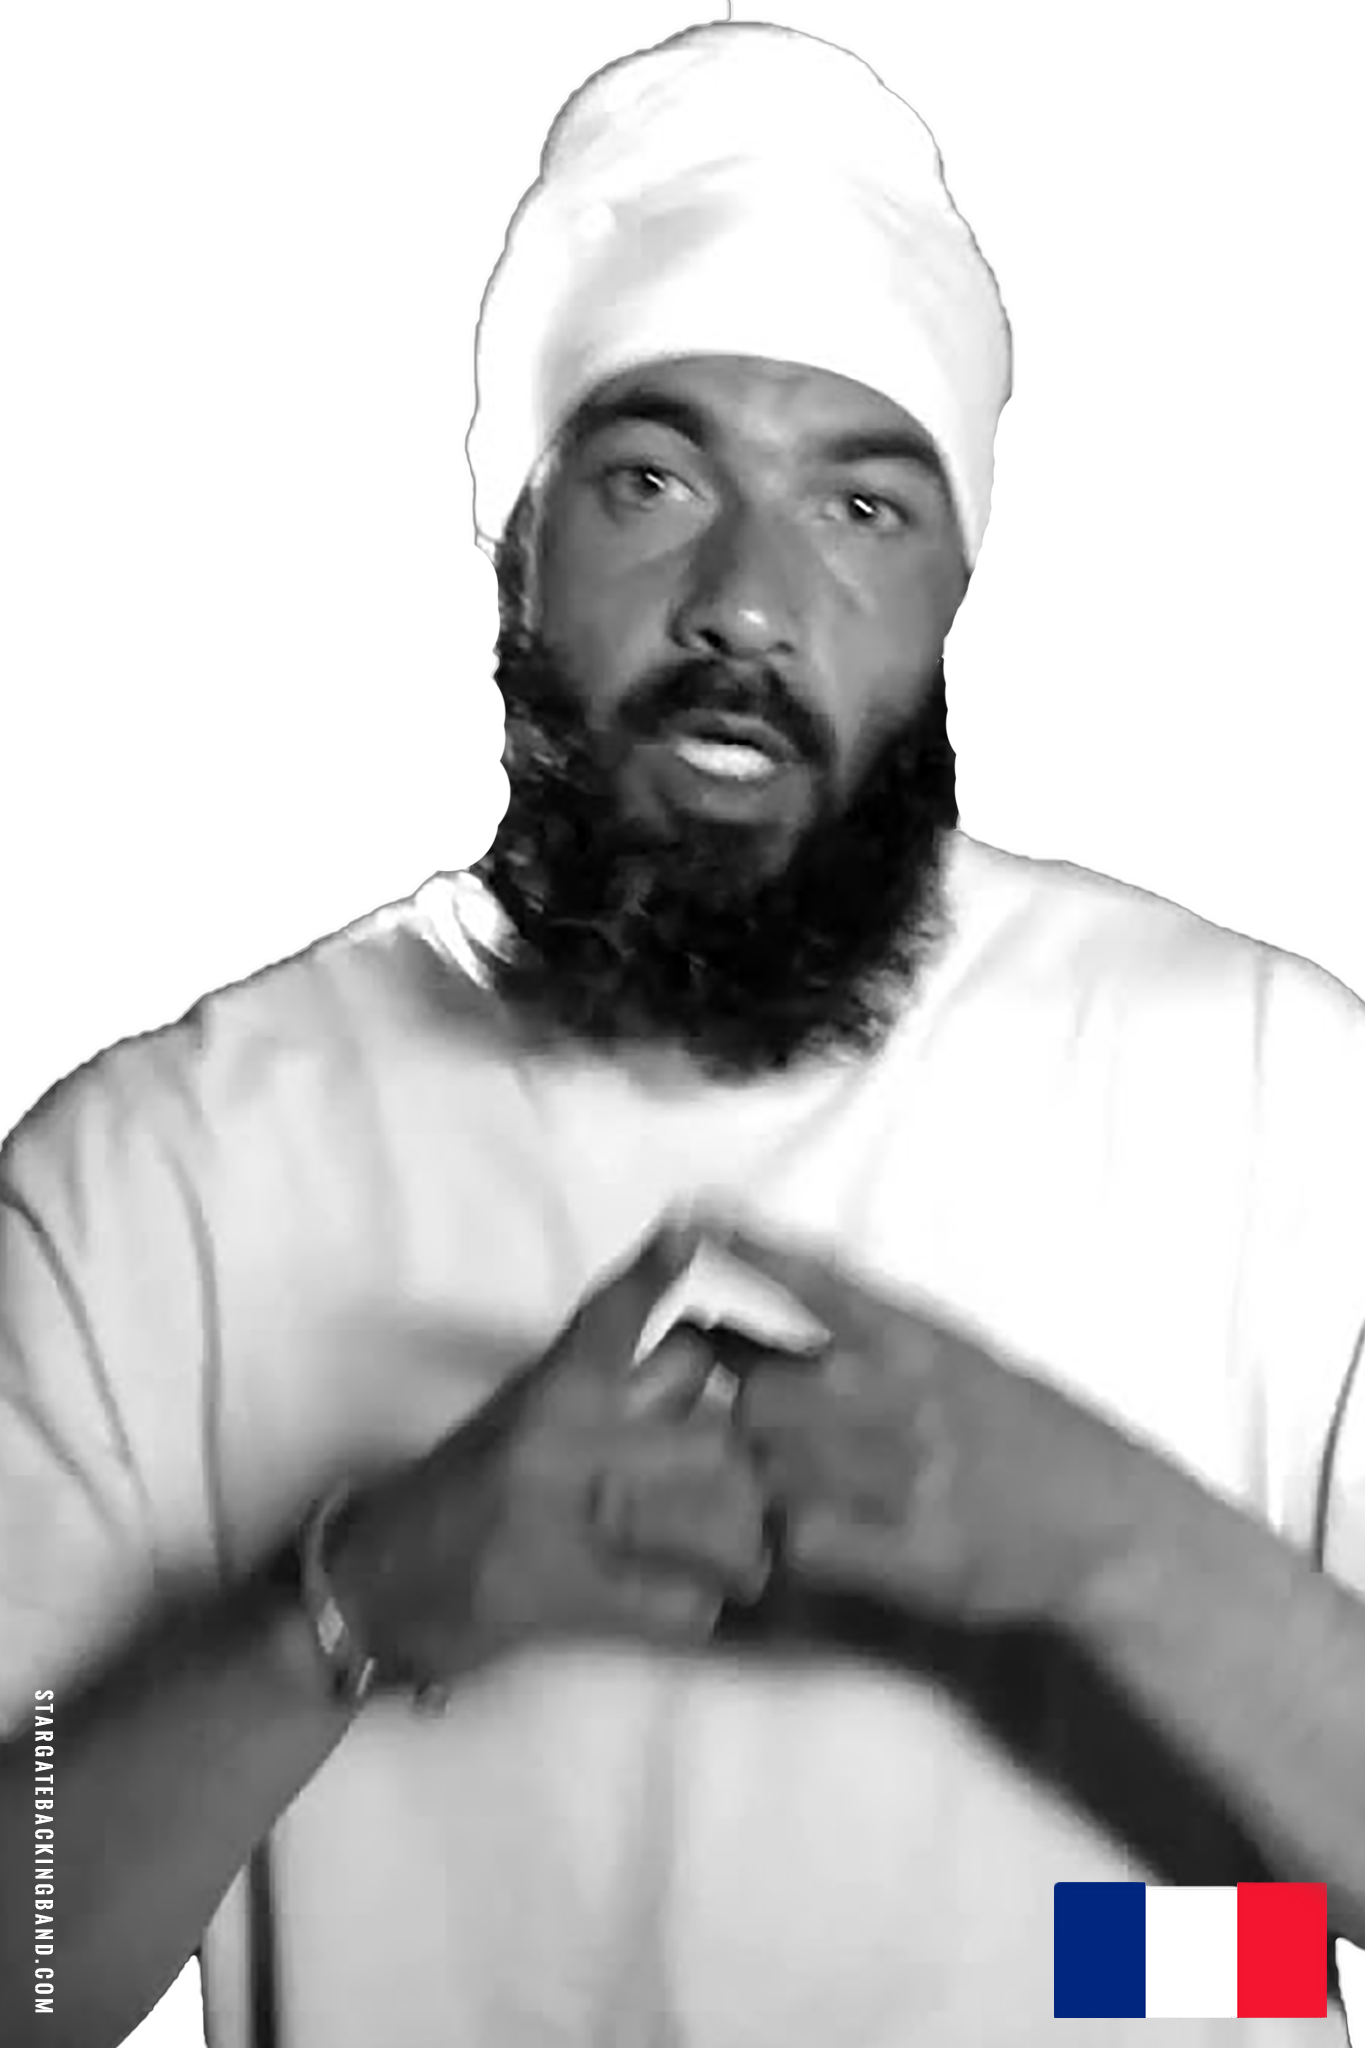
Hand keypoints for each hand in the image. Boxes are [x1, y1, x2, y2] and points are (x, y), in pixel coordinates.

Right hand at [326, 1219, 771, 1693]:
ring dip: (737, 1544)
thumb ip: (611, 1382)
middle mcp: (559, 1436)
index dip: (652, 1273)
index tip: (685, 1235)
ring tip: (747, 1560)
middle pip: (704, 1426)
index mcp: (551, 1386)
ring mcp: (563, 1514)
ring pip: (707, 1515)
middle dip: (744, 1458)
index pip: (612, 1316)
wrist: (373, 1582)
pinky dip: (695, 1607)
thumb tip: (705, 1352)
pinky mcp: (565, 1592)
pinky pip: (677, 1600)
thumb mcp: (528, 1409)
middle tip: (759, 1482)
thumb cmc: (463, 1487)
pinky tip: (690, 1606)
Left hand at [700, 1215, 1144, 1627]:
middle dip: (751, 1424)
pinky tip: (837, 1541)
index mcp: (918, 1336)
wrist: (1114, 1522)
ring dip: (773, 1488)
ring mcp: (911, 1474)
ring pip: (771, 1473)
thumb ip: (859, 1336)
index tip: (690, 1215)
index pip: (817, 1277)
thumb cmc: (1023, 1433)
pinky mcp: (915, 1552)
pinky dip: (801, 1545)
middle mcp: (908, 1395)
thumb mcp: (953, 1356)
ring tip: (824, 1494)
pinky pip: (804, 1542)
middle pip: (757, 1398)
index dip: (750, 1245)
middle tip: (783, 1446)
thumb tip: (746, 1316)